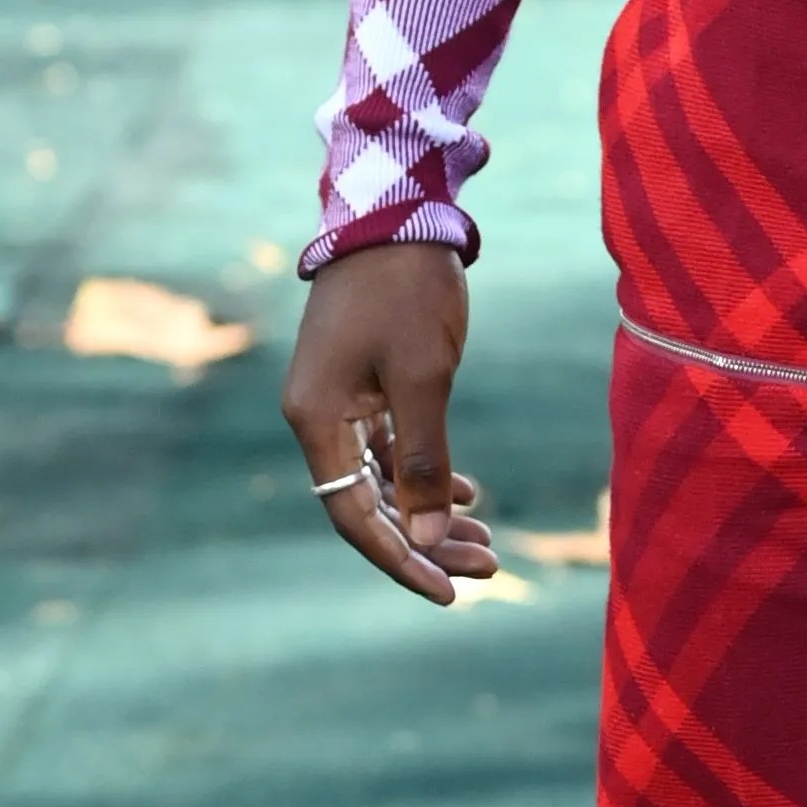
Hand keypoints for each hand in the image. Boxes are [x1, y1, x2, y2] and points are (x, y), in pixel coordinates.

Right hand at [280, 242, 496, 607]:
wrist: (395, 213)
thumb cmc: (407, 291)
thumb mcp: (424, 378)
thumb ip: (424, 461)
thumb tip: (425, 539)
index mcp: (316, 421)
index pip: (354, 516)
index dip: (401, 561)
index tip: (451, 593)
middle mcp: (316, 419)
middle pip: (369, 505)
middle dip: (426, 543)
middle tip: (490, 566)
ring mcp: (336, 401)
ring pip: (383, 480)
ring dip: (430, 513)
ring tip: (487, 541)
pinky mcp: (360, 384)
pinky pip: (388, 449)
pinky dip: (425, 474)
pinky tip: (466, 495)